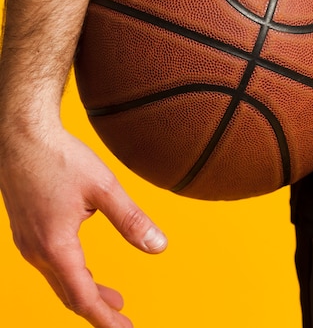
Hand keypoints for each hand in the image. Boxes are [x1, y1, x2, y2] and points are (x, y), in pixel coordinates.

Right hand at [0, 123, 166, 326]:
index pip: (82, 298)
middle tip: (123, 320)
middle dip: (97, 310)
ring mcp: (26, 241)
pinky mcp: (24, 228)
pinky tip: (82, 264)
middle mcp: (36, 251)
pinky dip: (70, 273)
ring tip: (113, 298)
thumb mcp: (103, 188)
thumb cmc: (60, 157)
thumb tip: (158, 246)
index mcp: (55, 246)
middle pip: (68, 294)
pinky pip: (48, 263)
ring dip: (84, 290)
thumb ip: (131, 220)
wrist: (22, 135)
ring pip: (57, 279)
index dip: (105, 319)